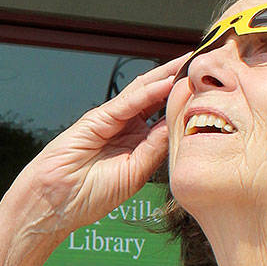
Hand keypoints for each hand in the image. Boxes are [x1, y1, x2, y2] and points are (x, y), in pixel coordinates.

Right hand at [5, 53, 188, 232]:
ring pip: (144, 93)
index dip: (187, 105)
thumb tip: (180, 125)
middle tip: (206, 65)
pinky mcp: (96, 119)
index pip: (167, 119)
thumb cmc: (88, 197)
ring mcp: (111, 122)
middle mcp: (126, 130)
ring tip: (190, 62)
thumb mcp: (134, 174)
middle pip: (158, 100)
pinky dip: (147, 92)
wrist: (54, 204)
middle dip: (180, 83)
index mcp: (137, 146)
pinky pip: (126, 103)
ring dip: (167, 77)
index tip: (212, 94)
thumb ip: (155, 149)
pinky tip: (166, 82)